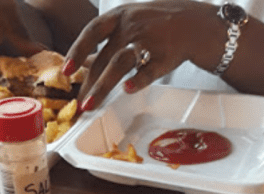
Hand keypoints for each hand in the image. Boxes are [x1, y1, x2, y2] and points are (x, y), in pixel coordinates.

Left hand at [62, 1, 221, 110]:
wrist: (197, 24)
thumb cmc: (159, 25)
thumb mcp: (130, 23)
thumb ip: (107, 41)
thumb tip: (82, 62)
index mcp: (121, 16)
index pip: (93, 31)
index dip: (77, 50)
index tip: (66, 70)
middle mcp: (132, 26)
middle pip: (104, 56)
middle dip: (88, 83)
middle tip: (78, 104)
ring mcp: (148, 40)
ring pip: (120, 63)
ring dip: (103, 86)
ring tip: (90, 105)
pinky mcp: (164, 57)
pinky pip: (149, 70)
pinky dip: (137, 81)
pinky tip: (127, 90)